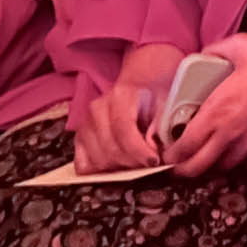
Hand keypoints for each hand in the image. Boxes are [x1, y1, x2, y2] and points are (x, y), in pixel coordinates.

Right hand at [75, 41, 183, 172]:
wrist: (142, 77)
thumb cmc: (155, 90)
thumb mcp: (166, 101)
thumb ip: (161, 125)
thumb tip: (153, 149)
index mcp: (120, 96)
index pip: (123, 129)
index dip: (138, 150)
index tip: (153, 161)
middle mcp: (97, 108)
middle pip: (109, 148)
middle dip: (132, 161)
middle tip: (148, 163)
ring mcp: (86, 122)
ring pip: (97, 159)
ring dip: (118, 167)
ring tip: (135, 161)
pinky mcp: (80, 136)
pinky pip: (83, 164)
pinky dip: (100, 169)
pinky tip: (117, 164)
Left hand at [165, 33, 246, 176]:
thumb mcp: (242, 46)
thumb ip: (216, 49)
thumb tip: (204, 53)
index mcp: (216, 111)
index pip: (183, 146)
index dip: (171, 153)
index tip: (168, 150)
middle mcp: (229, 134)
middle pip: (197, 168)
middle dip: (184, 169)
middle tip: (181, 162)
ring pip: (222, 168)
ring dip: (213, 163)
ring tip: (210, 153)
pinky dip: (241, 161)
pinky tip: (241, 148)